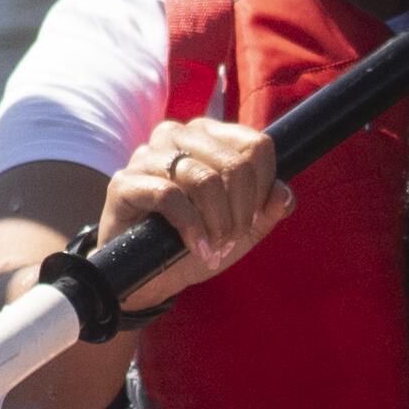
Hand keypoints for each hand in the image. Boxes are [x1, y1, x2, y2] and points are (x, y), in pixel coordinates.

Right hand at [89, 111, 290, 294]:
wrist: (148, 273)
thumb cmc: (195, 240)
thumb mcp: (241, 229)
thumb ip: (267, 210)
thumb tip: (283, 194)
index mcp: (208, 136)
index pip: (255, 144)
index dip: (263, 186)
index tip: (254, 216)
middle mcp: (177, 135)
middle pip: (235, 164)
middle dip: (241, 211)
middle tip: (232, 239)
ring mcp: (148, 156)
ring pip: (205, 180)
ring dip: (218, 223)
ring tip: (215, 247)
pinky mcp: (125, 182)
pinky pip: (170, 196)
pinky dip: (192, 228)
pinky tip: (196, 246)